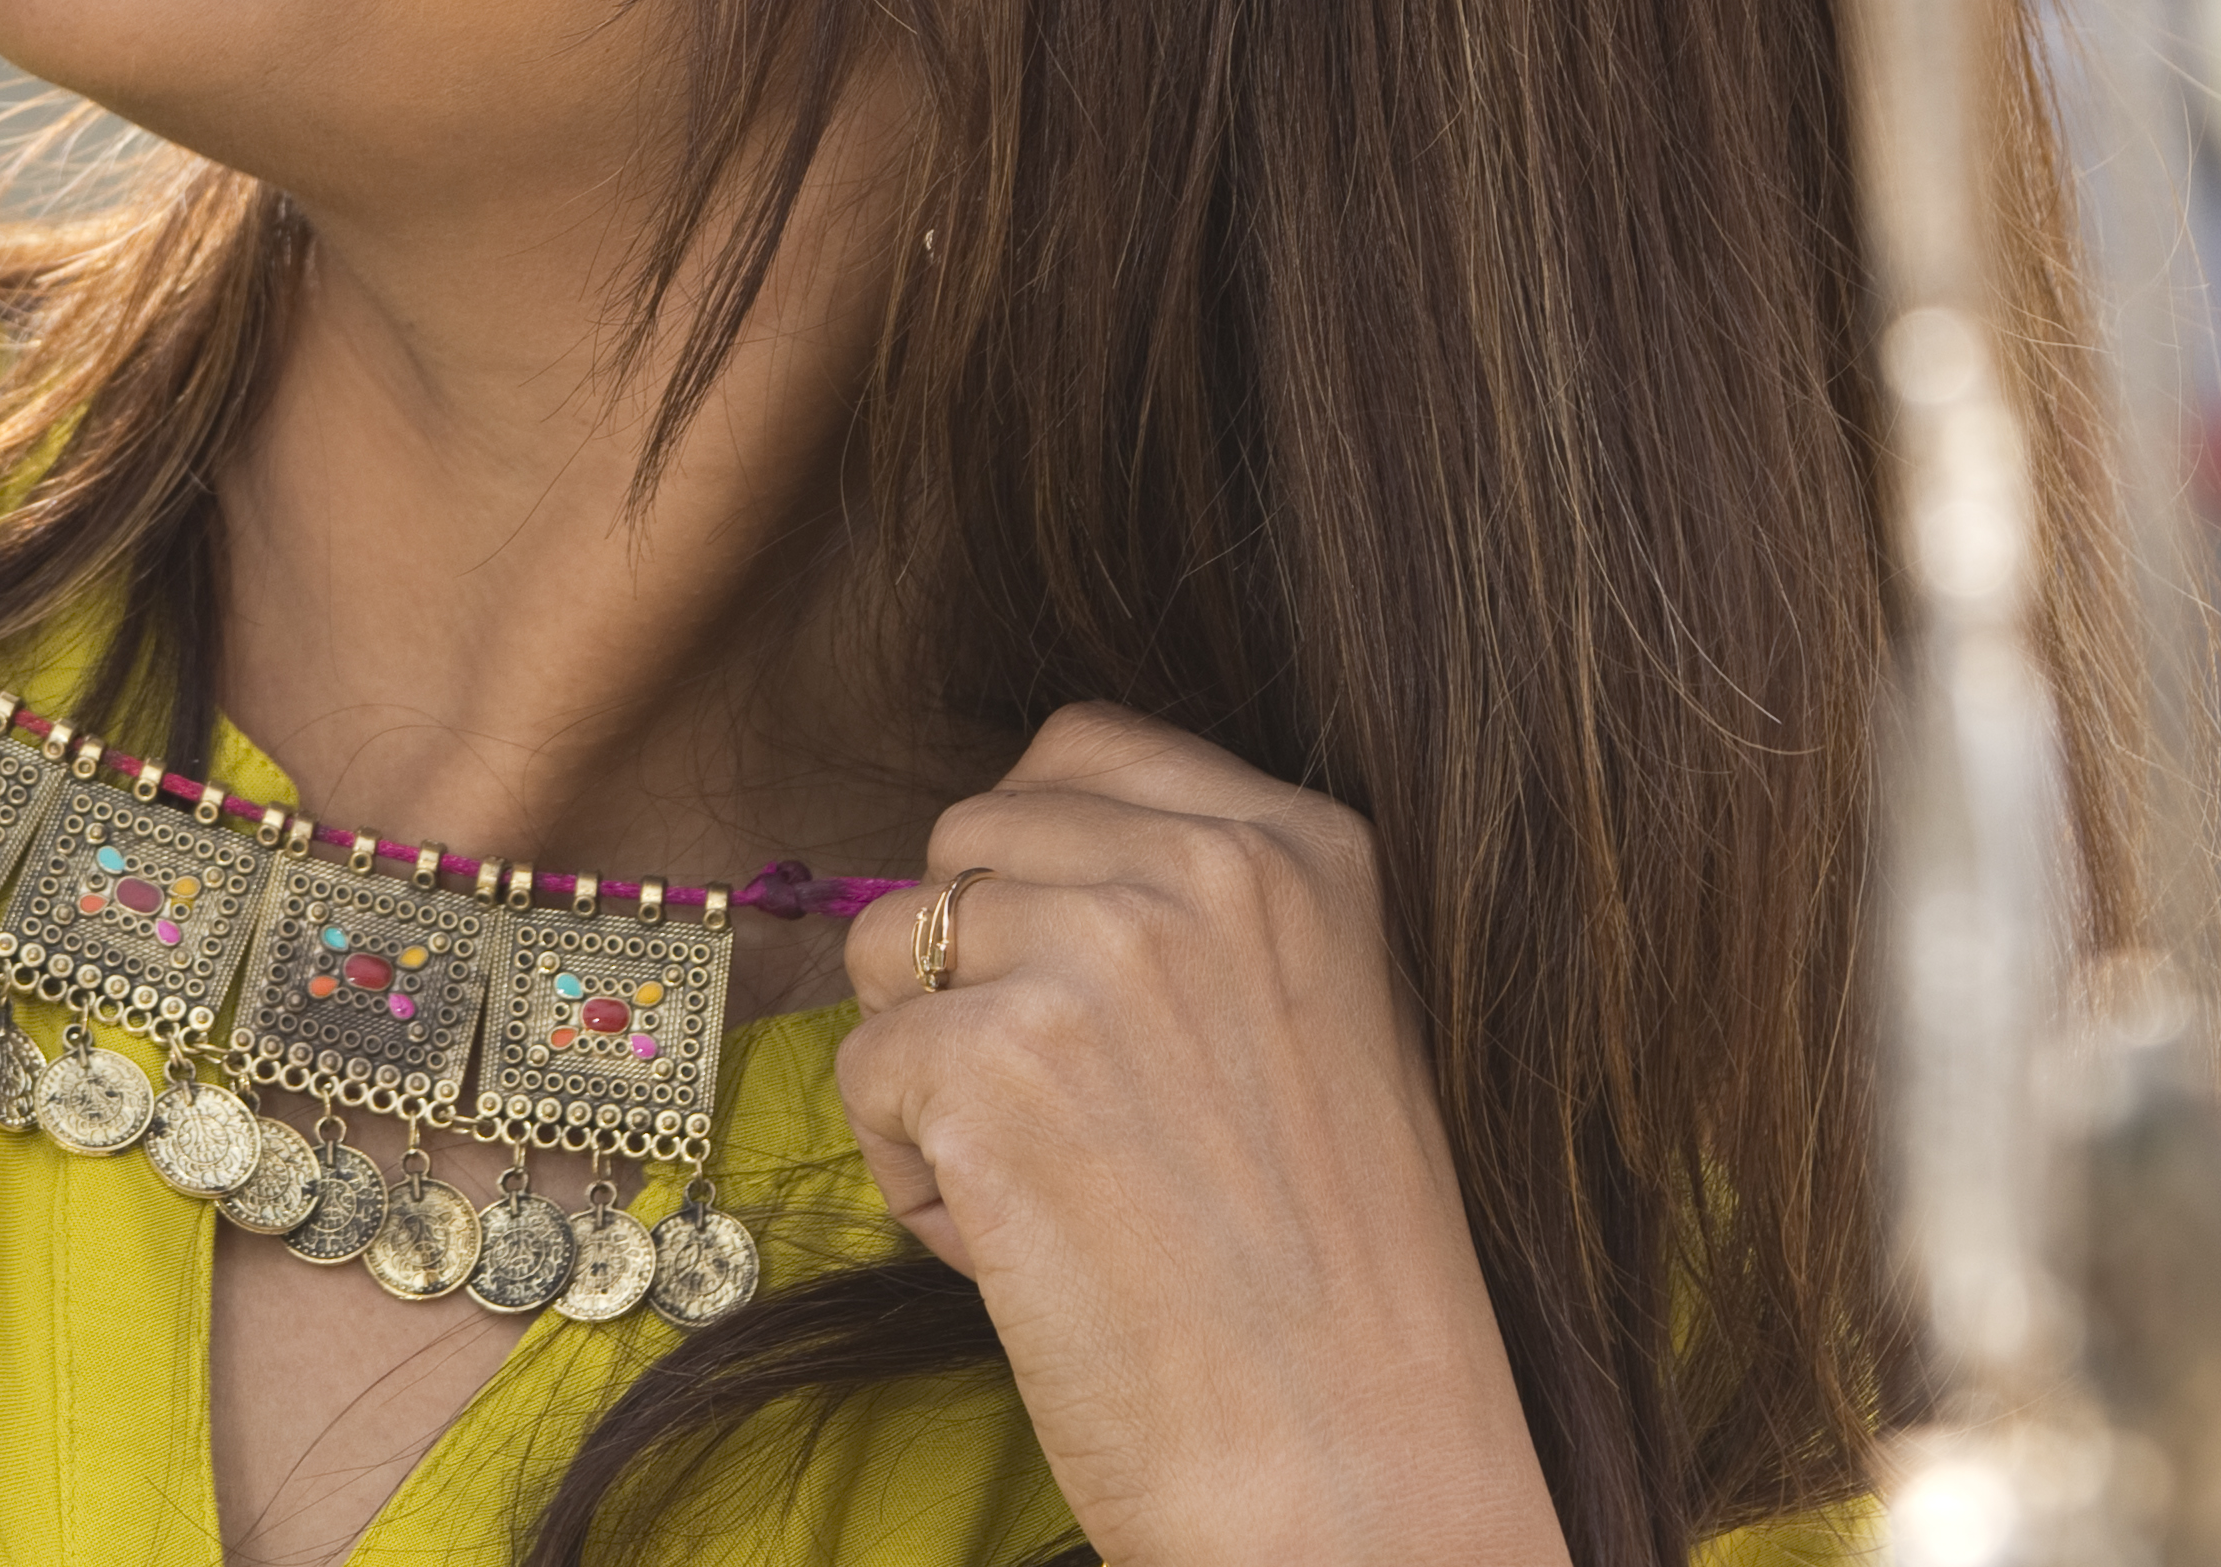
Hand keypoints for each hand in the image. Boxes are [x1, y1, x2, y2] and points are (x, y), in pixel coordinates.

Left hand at [837, 705, 1569, 1566]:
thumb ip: (1202, 913)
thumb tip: (1013, 868)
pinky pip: (864, 1073)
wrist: (1356, 1469)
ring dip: (931, 1069)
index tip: (1068, 986)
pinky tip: (1018, 1253)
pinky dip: (911, 1176)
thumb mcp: (1330, 1021)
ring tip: (1042, 1187)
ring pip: (892, 946)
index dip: (1033, 869)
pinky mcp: (992, 1065)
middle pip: (965, 839)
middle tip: (1065, 1117)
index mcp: (1304, 843)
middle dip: (973, 972)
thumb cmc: (1339, 1287)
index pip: (1076, 750)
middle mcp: (1202, 867)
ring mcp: (1094, 955)